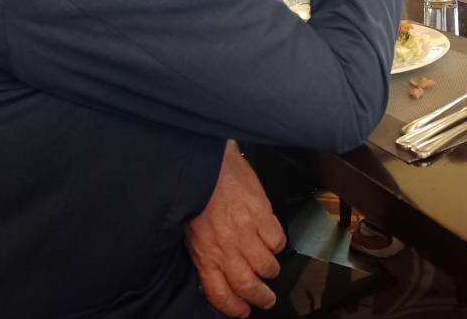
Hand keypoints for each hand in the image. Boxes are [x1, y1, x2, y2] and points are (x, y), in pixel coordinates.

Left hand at [186, 142, 286, 317]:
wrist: (206, 162)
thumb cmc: (194, 194)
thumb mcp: (189, 231)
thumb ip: (205, 255)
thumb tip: (216, 273)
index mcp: (206, 254)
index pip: (221, 293)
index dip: (234, 308)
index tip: (242, 311)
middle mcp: (227, 247)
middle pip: (249, 285)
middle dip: (261, 298)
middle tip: (266, 300)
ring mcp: (247, 231)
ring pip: (268, 265)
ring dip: (270, 272)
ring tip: (270, 270)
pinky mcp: (262, 213)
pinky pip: (278, 240)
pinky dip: (277, 245)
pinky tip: (271, 241)